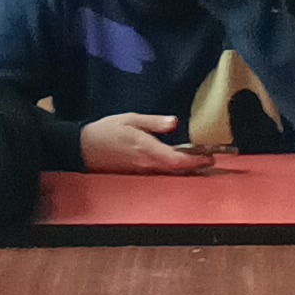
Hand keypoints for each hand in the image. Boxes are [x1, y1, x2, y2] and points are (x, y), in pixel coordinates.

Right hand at [80, 112, 209, 175]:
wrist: (84, 149)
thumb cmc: (105, 132)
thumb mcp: (130, 119)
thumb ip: (154, 122)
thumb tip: (173, 122)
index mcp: (147, 150)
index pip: (178, 161)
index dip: (196, 161)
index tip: (209, 157)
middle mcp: (147, 165)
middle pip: (177, 171)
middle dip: (195, 167)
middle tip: (208, 160)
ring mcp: (143, 173)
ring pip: (170, 175)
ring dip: (185, 170)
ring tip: (197, 162)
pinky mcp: (138, 175)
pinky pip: (160, 175)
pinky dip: (172, 171)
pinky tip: (176, 165)